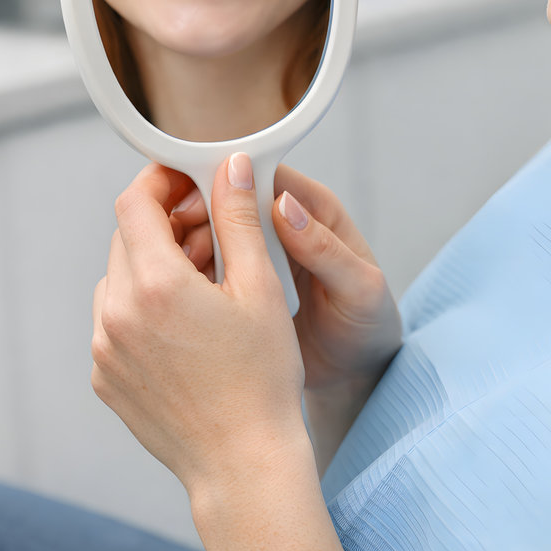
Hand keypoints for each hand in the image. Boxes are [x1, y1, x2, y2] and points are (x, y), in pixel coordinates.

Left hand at [91, 155, 306, 490]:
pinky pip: (115, 322)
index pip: (134, 202)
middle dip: (165, 226)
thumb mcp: (259, 288)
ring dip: (154, 268)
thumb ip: (238, 218)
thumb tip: (230, 165)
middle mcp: (115, 313)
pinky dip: (145, 309)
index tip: (189, 181)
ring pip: (119, 280)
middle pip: (126, 239)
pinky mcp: (104, 378)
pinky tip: (189, 328)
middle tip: (213, 237)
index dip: (160, 181)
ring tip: (206, 287)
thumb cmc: (261, 378)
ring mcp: (103, 349)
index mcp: (154, 284)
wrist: (242, 462)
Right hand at [172, 164, 401, 395]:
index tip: (201, 196)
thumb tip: (284, 207)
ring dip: (191, 242)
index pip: (266, 175)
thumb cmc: (369, 325)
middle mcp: (282, 227)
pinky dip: (190, 272)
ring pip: (211, 232)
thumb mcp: (359, 289)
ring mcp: (257, 257)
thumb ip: (325, 248)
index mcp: (315, 212)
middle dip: (202, 212)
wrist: (355, 375)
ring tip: (181, 266)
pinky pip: (207, 268)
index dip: (230, 179)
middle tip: (182, 239)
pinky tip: (181, 288)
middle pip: (229, 199)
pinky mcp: (240, 286)